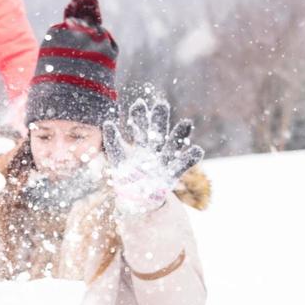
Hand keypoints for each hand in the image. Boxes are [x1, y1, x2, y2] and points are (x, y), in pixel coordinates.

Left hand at [103, 98, 203, 215]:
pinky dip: (191, 157)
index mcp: (140, 144)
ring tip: (186, 123)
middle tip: (162, 104)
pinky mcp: (172, 174)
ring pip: (173, 144)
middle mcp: (154, 149)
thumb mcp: (118, 161)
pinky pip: (183, 164)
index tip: (139, 104)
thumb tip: (107, 124)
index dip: (140, 115)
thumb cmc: (127, 179)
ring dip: (180, 134)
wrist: (137, 201)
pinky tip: (197, 150)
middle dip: (160, 118)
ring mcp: (165, 160)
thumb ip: (113, 143)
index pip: (140, 126)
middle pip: (158, 130)